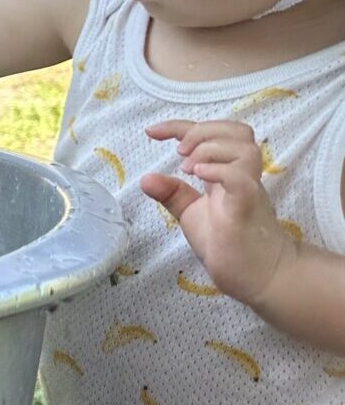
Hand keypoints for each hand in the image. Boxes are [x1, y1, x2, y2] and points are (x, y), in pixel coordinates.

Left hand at [140, 119, 291, 303]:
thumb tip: (146, 179)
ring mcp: (248, 192)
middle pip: (238, 131)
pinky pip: (240, 180)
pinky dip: (218, 170)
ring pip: (245, 149)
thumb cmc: (229, 244)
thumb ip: (173, 195)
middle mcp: (243, 177)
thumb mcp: (192, 214)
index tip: (152, 132)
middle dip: (202, 131)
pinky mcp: (246, 210)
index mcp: (229, 173)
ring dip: (210, 149)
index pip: (213, 134)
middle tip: (179, 152)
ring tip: (188, 168)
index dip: (182, 126)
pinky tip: (197, 174)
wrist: (258, 278)